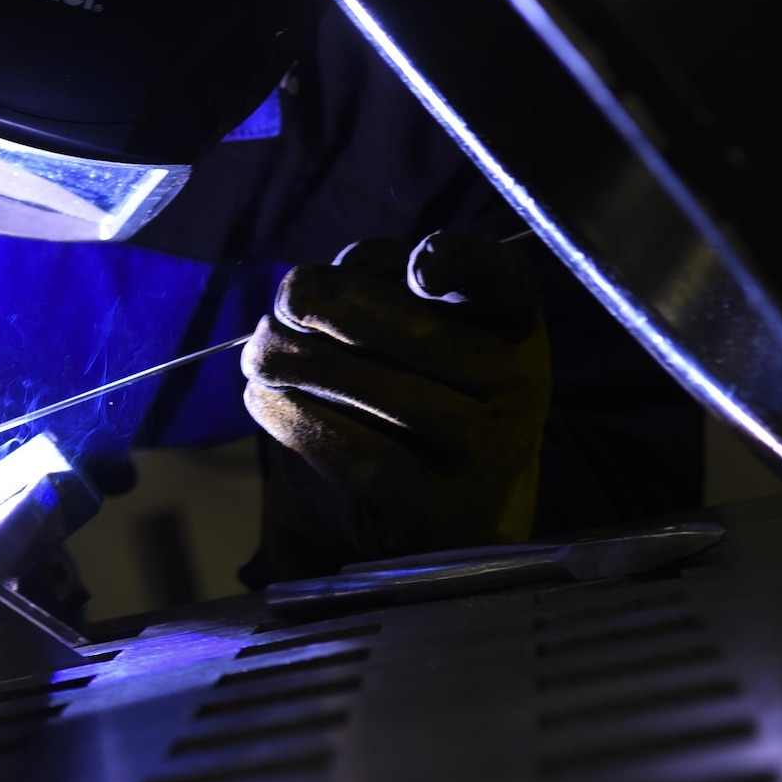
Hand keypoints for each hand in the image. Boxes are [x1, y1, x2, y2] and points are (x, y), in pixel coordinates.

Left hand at [241, 230, 550, 577]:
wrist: (421, 505)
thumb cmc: (401, 383)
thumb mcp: (406, 322)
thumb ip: (375, 281)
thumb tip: (309, 289)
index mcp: (511, 322)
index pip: (504, 278)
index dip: (465, 266)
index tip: (420, 269)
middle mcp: (520, 385)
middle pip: (425, 333)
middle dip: (335, 307)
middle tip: (284, 303)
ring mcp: (494, 456)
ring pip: (394, 396)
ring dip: (304, 364)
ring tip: (261, 356)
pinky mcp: (450, 515)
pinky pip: (369, 460)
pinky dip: (302, 421)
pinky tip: (264, 398)